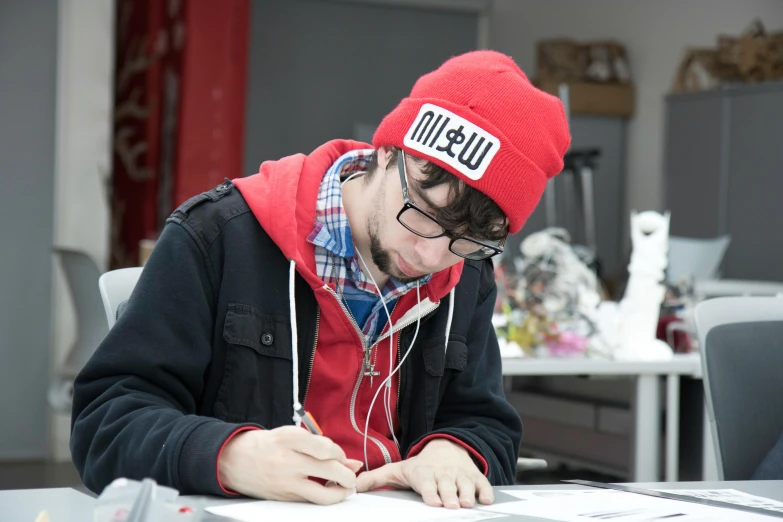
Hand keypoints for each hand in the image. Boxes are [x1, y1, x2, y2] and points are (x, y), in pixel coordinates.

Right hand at [218, 426, 363, 503]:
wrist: (234, 460)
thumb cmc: (267, 444)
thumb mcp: (291, 435)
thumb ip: (321, 446)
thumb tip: (353, 463)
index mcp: (288, 438)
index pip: (326, 448)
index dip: (340, 454)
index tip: (340, 456)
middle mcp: (287, 460)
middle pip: (329, 469)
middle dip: (347, 475)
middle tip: (351, 475)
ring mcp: (285, 481)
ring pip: (322, 493)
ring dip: (340, 492)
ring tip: (345, 488)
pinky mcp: (283, 497)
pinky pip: (311, 500)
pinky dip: (324, 497)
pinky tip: (328, 490)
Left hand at [355, 439, 492, 508]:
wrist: (446, 448)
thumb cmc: (421, 466)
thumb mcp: (398, 469)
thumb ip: (377, 478)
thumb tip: (355, 485)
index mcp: (423, 473)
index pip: (426, 482)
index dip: (430, 491)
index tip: (433, 500)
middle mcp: (443, 474)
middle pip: (447, 485)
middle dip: (449, 494)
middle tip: (451, 504)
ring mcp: (460, 475)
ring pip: (465, 485)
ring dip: (467, 494)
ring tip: (466, 503)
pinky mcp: (475, 477)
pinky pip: (483, 484)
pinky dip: (485, 491)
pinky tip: (486, 498)